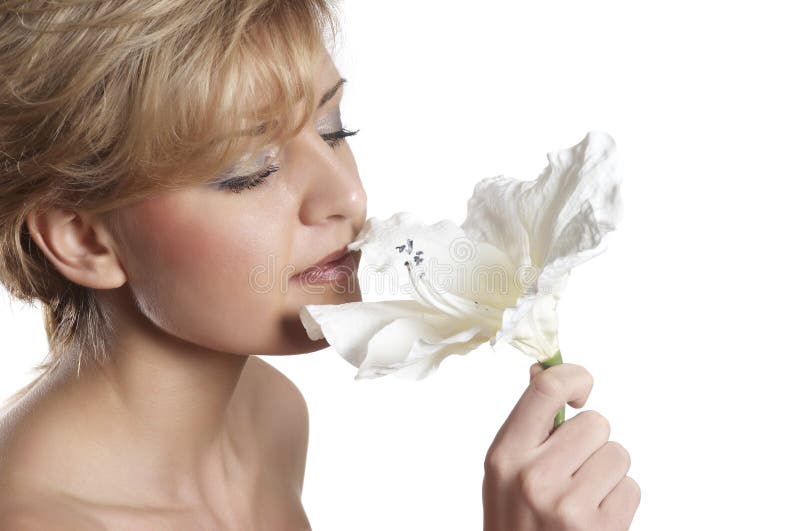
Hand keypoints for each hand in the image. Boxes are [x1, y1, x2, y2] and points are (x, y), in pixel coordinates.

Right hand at [482, 363, 639, 530]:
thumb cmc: (515, 522)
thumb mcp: (504, 472)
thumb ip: (527, 426)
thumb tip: (543, 371)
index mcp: (504, 456)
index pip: (545, 390)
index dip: (573, 376)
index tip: (582, 389)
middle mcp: (533, 477)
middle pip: (595, 423)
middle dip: (592, 443)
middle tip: (573, 470)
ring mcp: (567, 506)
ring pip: (618, 454)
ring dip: (608, 473)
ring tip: (583, 497)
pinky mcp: (599, 530)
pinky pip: (632, 488)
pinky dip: (620, 502)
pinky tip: (595, 519)